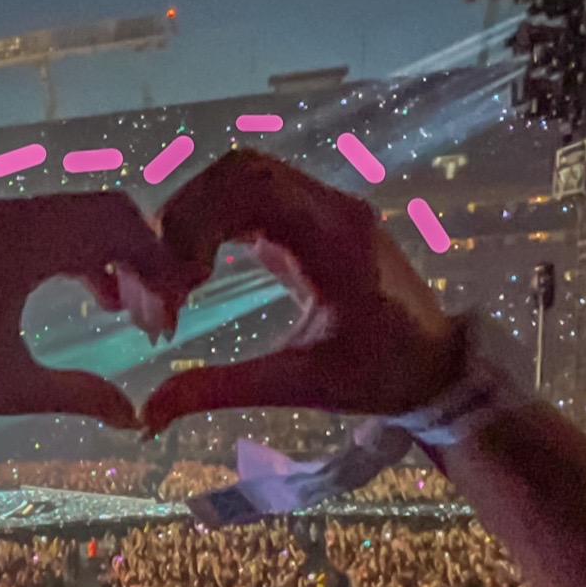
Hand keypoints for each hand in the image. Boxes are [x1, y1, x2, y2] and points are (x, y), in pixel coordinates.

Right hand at [138, 151, 465, 433]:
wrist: (438, 368)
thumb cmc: (381, 376)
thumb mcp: (300, 385)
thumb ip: (222, 388)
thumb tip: (147, 415)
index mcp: (336, 234)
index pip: (250, 186)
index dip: (197, 222)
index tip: (180, 286)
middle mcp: (328, 206)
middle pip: (239, 171)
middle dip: (186, 218)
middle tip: (162, 284)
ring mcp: (320, 209)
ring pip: (241, 179)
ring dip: (195, 219)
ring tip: (175, 281)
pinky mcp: (308, 221)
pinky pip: (251, 199)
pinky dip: (213, 226)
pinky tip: (196, 274)